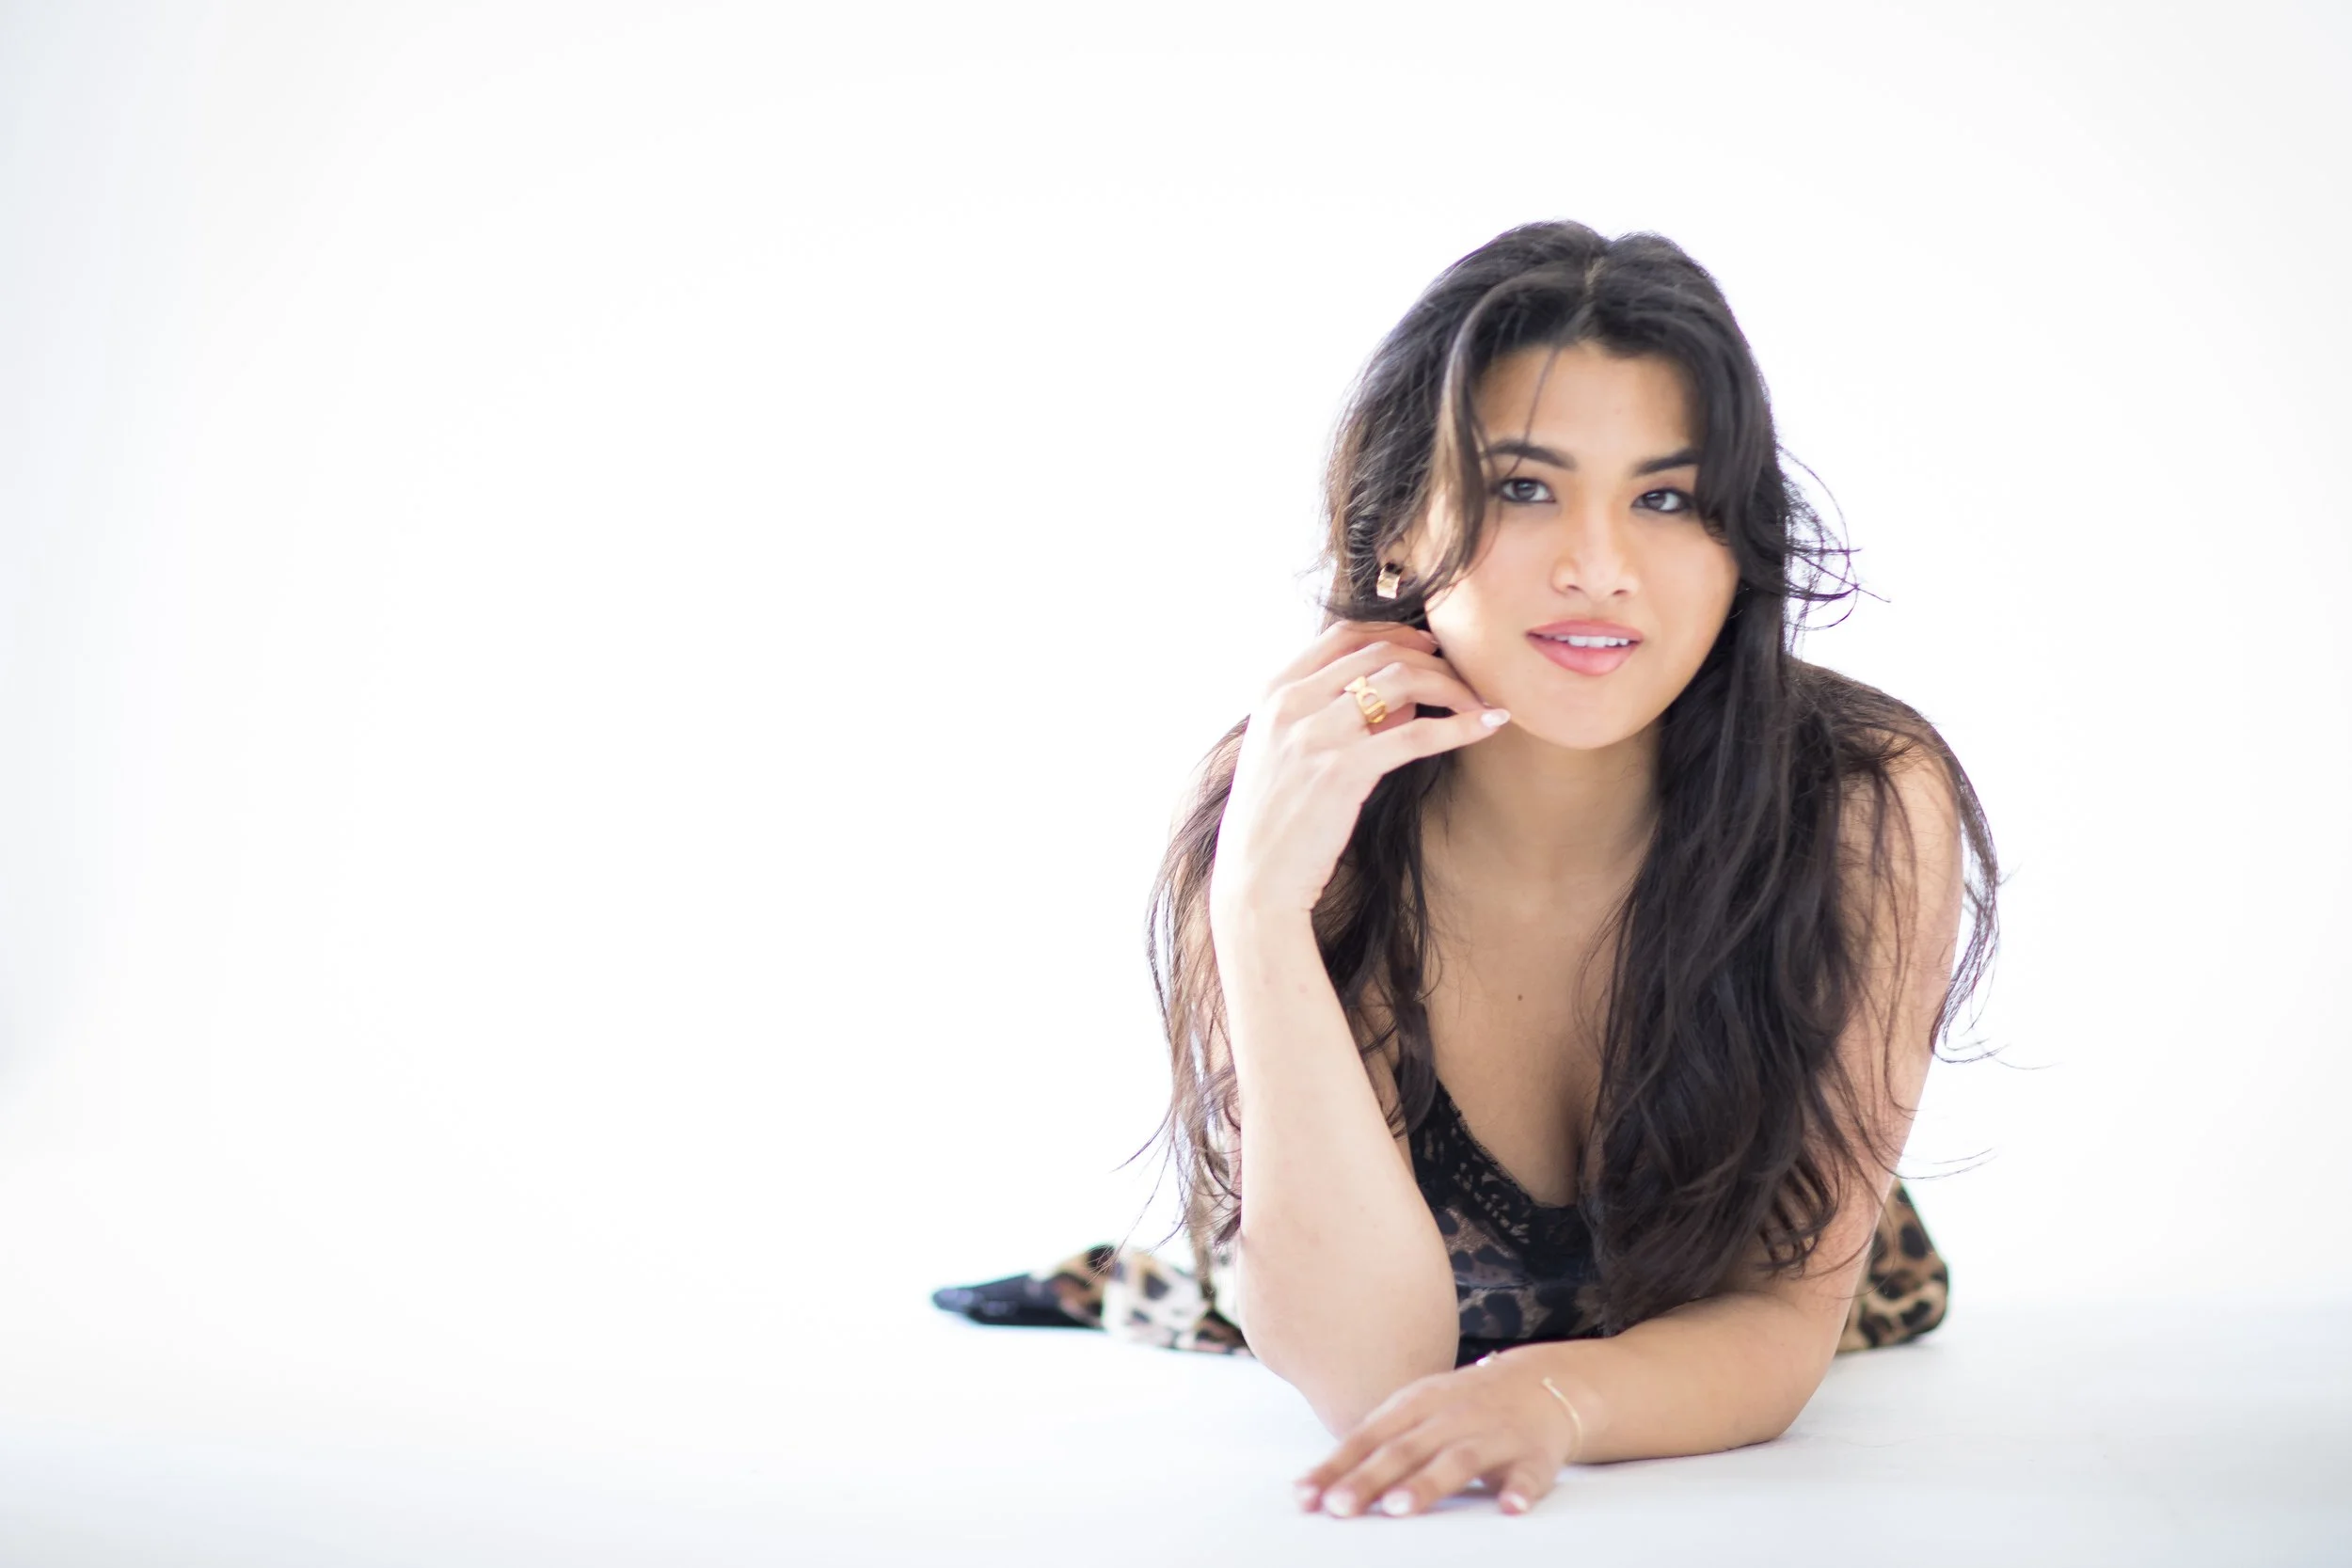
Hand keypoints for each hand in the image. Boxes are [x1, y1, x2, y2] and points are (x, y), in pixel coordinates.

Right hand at [1210, 619, 1507, 923]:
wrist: (1256, 877)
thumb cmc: (1277, 818)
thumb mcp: (1290, 752)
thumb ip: (1337, 716)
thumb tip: (1406, 699)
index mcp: (1274, 691)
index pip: (1344, 634)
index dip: (1395, 633)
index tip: (1429, 646)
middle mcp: (1290, 703)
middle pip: (1379, 654)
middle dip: (1432, 660)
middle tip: (1465, 679)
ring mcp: (1315, 734)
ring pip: (1401, 682)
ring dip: (1451, 686)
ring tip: (1480, 702)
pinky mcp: (1343, 771)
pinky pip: (1416, 734)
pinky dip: (1459, 725)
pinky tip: (1487, 724)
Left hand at [1292, 1351, 1583, 1517]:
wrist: (1542, 1383)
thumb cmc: (1463, 1406)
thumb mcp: (1417, 1413)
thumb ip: (1374, 1446)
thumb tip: (1313, 1487)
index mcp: (1417, 1404)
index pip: (1369, 1437)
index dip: (1336, 1467)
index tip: (1306, 1496)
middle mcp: (1451, 1416)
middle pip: (1405, 1450)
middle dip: (1370, 1479)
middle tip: (1340, 1506)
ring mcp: (1493, 1434)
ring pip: (1458, 1460)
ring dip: (1428, 1484)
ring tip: (1399, 1508)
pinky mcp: (1534, 1455)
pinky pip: (1528, 1474)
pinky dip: (1520, 1490)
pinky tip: (1509, 1507)